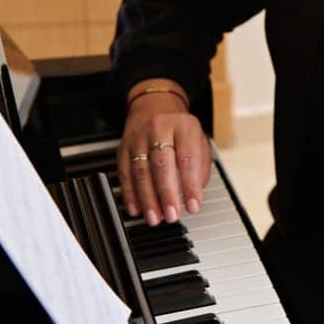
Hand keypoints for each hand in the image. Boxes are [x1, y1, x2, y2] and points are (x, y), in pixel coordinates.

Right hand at [117, 86, 209, 225]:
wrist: (154, 105)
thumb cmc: (180, 129)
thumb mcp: (199, 140)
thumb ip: (200, 167)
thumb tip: (194, 195)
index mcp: (184, 126)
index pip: (188, 158)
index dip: (190, 185)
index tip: (193, 206)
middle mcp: (159, 129)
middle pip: (162, 164)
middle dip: (166, 194)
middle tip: (172, 216)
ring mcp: (139, 138)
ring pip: (141, 171)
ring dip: (147, 199)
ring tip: (155, 218)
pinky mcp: (123, 148)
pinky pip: (125, 173)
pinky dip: (130, 194)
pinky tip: (136, 209)